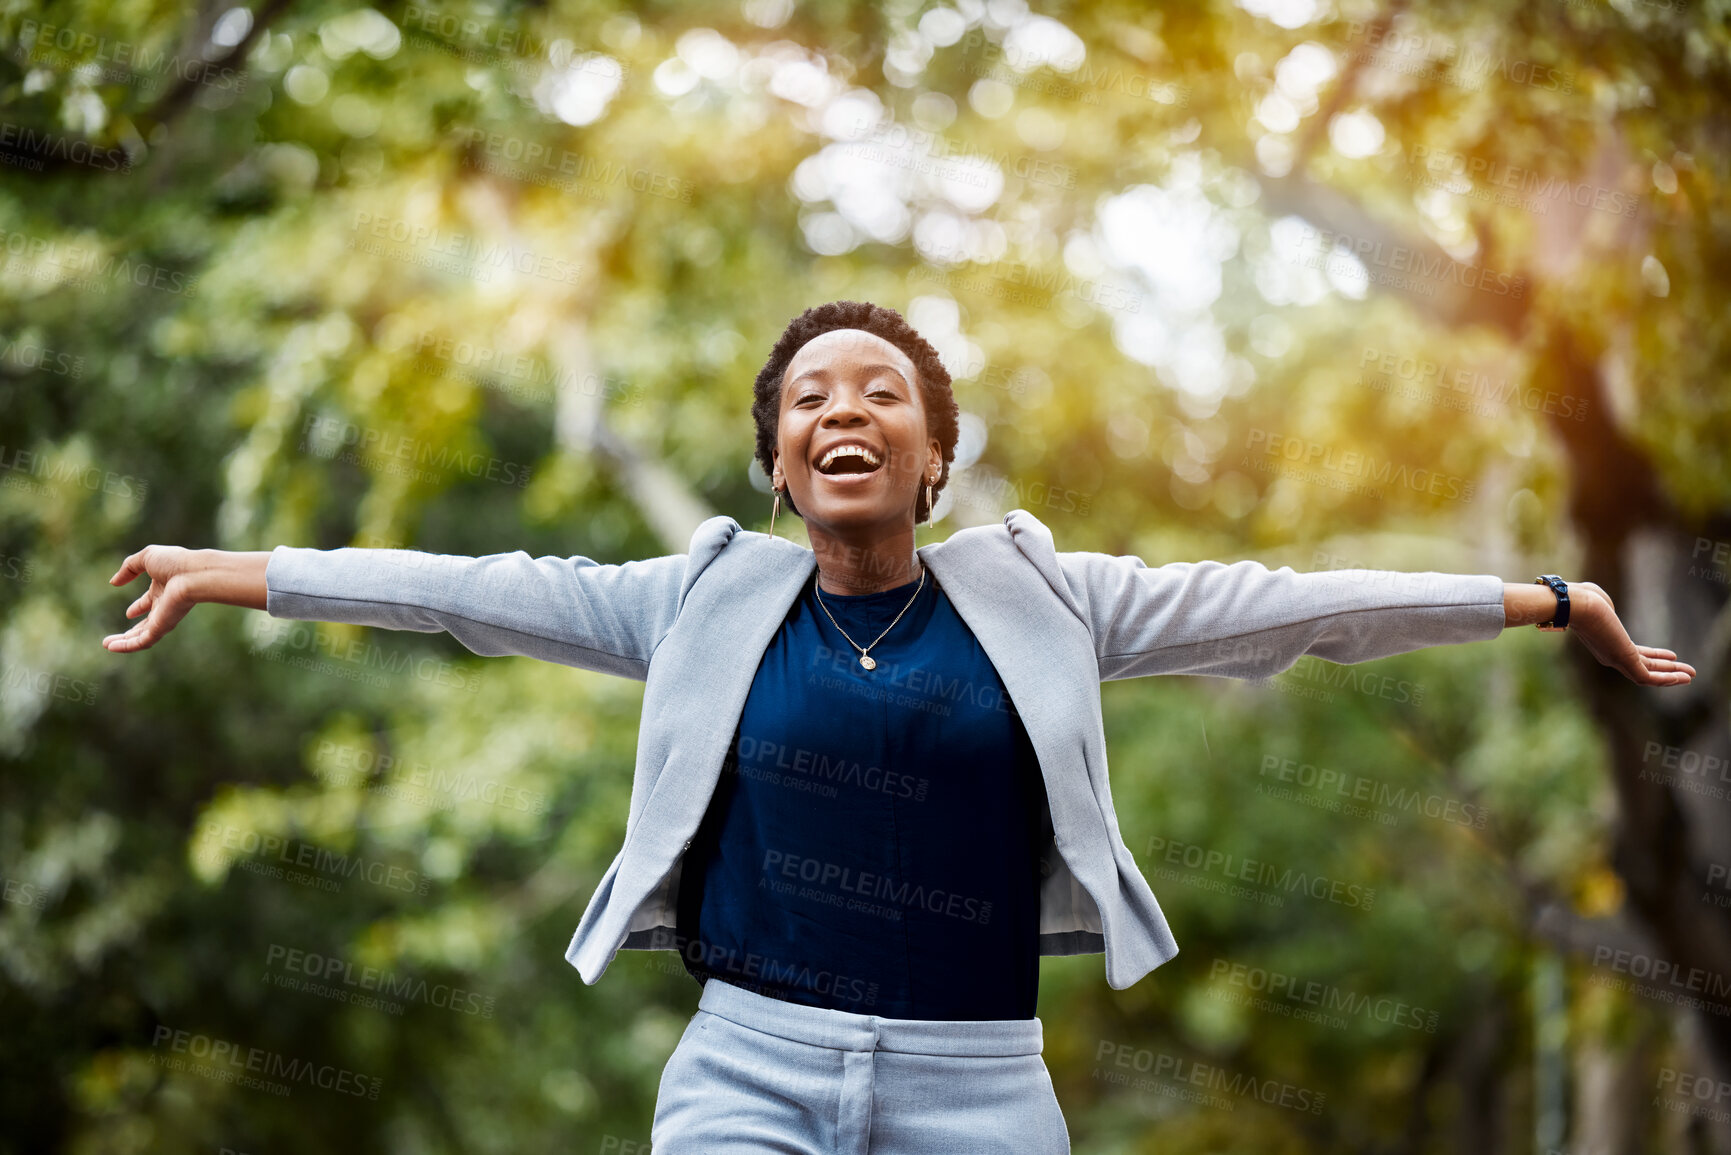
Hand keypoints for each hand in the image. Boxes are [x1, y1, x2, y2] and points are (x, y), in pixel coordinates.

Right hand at [103, 545, 203, 652]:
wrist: (193, 574)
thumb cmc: (175, 563)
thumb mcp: (147, 557)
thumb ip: (129, 568)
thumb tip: (114, 582)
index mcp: (163, 589)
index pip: (150, 602)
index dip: (139, 607)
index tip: (129, 613)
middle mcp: (164, 606)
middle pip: (146, 623)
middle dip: (130, 631)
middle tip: (114, 637)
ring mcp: (163, 618)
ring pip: (142, 637)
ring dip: (124, 642)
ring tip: (107, 645)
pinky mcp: (162, 627)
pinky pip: (142, 641)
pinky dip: (127, 646)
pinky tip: (111, 647)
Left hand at [1566, 582, 1695, 686]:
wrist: (1576, 604)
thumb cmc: (1584, 599)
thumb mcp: (1598, 604)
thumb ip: (1605, 609)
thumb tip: (1607, 608)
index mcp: (1607, 642)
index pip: (1635, 654)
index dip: (1655, 656)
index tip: (1671, 656)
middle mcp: (1611, 655)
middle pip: (1644, 666)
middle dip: (1666, 668)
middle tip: (1687, 672)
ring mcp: (1617, 659)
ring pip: (1648, 675)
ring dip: (1671, 676)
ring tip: (1691, 676)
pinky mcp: (1623, 660)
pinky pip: (1647, 677)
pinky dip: (1665, 679)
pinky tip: (1683, 678)